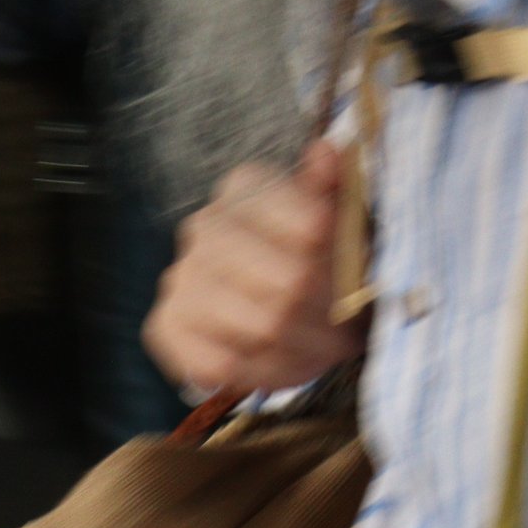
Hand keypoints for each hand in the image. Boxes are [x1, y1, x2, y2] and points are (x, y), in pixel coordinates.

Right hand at [144, 141, 365, 393]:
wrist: (266, 300)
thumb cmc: (315, 252)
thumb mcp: (337, 213)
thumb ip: (337, 187)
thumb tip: (327, 154)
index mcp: (247, 186)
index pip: (312, 224)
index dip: (347, 262)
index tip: (363, 278)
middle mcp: (205, 225)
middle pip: (288, 282)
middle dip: (332, 314)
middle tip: (354, 329)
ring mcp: (180, 276)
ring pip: (260, 326)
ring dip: (309, 348)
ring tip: (331, 349)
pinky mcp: (164, 326)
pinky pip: (222, 363)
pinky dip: (268, 373)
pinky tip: (290, 364)